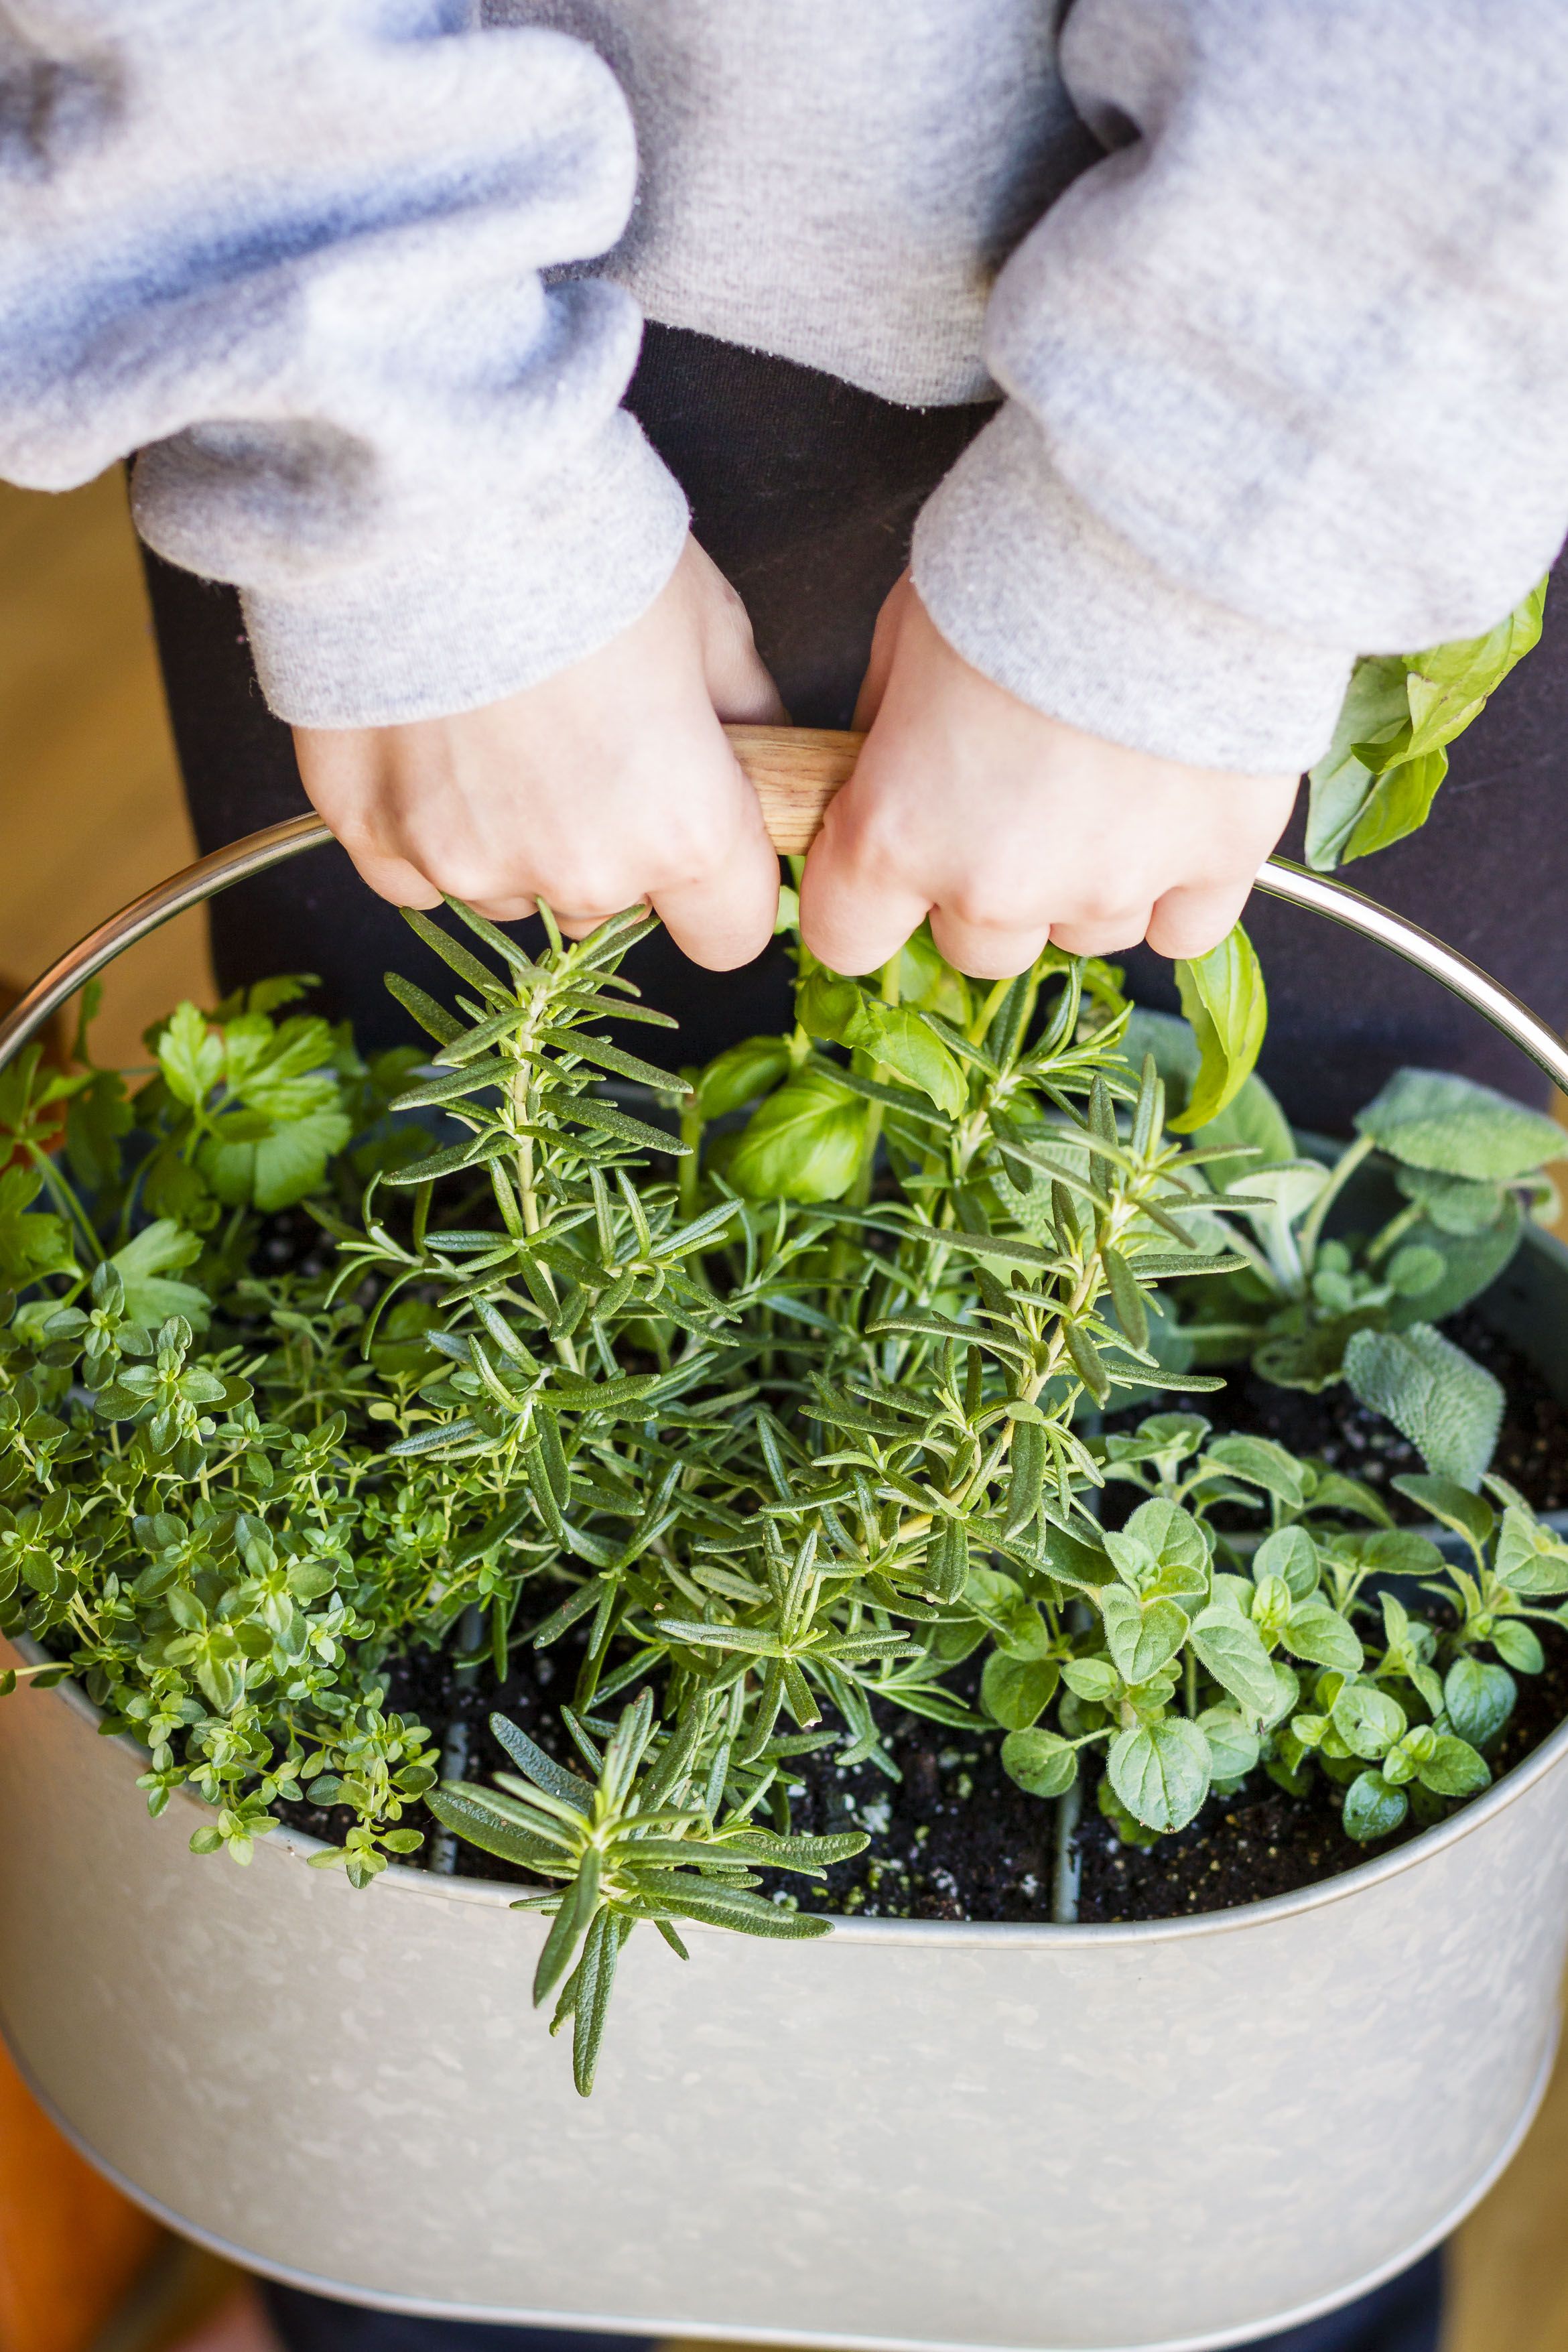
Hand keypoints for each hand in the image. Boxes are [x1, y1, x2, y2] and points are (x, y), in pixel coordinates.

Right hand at [292, 537, 785, 970]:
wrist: (425, 487)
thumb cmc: (582, 543)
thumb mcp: (709, 621)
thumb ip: (748, 720)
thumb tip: (764, 758)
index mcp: (681, 830)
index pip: (729, 935)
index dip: (722, 884)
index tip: (704, 833)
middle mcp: (576, 871)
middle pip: (613, 907)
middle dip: (610, 846)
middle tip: (582, 739)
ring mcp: (464, 862)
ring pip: (511, 890)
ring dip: (514, 837)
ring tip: (496, 725)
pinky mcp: (369, 835)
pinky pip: (412, 874)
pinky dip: (426, 826)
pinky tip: (429, 742)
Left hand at [800, 575, 1298, 978]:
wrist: (1165, 523)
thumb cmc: (1022, 558)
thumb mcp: (902, 632)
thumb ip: (884, 733)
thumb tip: (884, 773)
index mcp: (897, 835)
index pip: (848, 938)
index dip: (863, 900)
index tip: (887, 859)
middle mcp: (999, 887)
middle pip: (979, 948)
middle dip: (987, 888)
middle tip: (1015, 796)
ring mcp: (1114, 885)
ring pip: (1084, 934)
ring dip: (1085, 882)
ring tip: (1109, 780)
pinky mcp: (1217, 864)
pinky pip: (1185, 928)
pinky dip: (1177, 885)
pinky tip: (1174, 814)